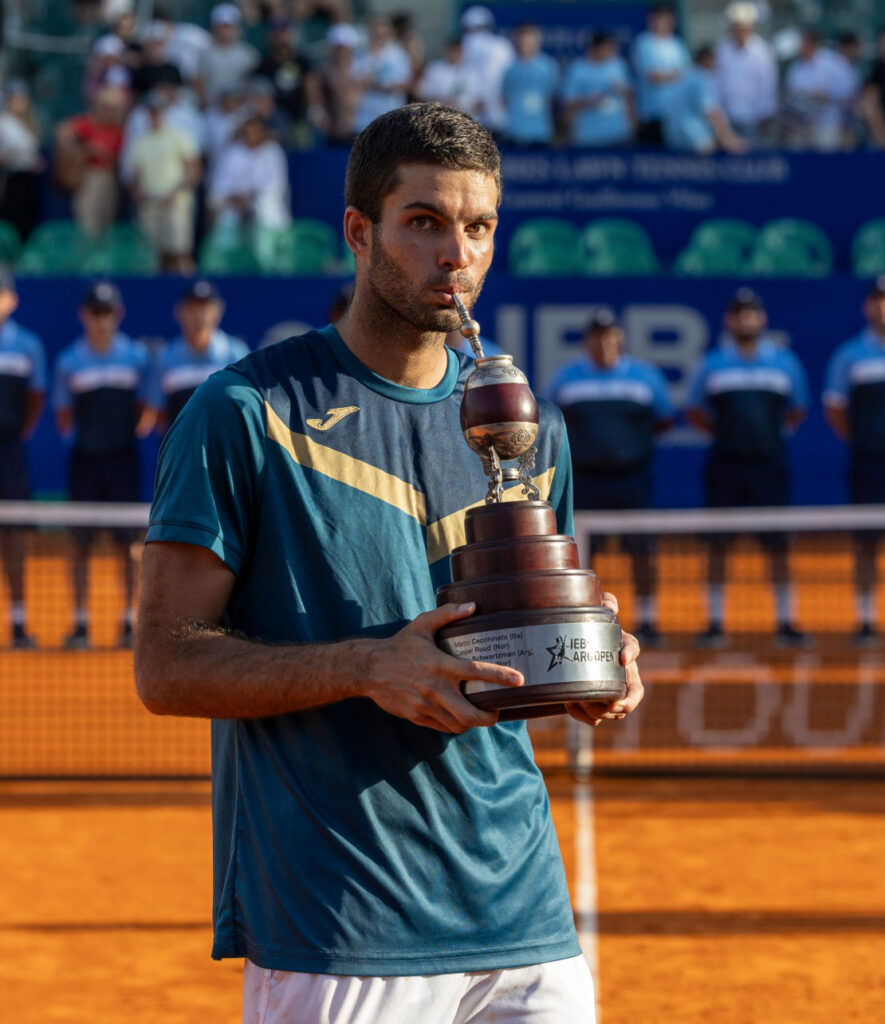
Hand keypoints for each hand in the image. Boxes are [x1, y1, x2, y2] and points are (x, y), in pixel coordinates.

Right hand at [361, 602, 523, 733]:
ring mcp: (425, 706)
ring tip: (479, 715)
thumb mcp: (422, 625)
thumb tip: (473, 606)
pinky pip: (442, 727)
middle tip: (497, 711)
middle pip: (469, 714)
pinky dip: (454, 725)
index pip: (476, 671)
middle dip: (489, 717)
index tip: (519, 680)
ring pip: (457, 724)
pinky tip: (458, 718)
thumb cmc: (399, 645)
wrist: (369, 668)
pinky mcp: (417, 716)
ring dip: (472, 723)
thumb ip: (448, 614)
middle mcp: (435, 688)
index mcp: (440, 664)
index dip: (500, 676)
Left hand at [564, 591, 643, 726]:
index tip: (623, 658)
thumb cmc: (586, 630)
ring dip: (598, 711)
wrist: (568, 650)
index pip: (633, 648)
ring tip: (579, 701)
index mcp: (621, 648)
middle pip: (631, 696)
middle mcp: (622, 674)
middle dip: (621, 703)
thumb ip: (604, 603)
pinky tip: (570, 705)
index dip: (631, 654)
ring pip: (614, 712)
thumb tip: (610, 604)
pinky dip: (583, 716)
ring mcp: (611, 692)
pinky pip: (594, 718)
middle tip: (604, 702)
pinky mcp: (596, 705)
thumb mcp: (594, 614)